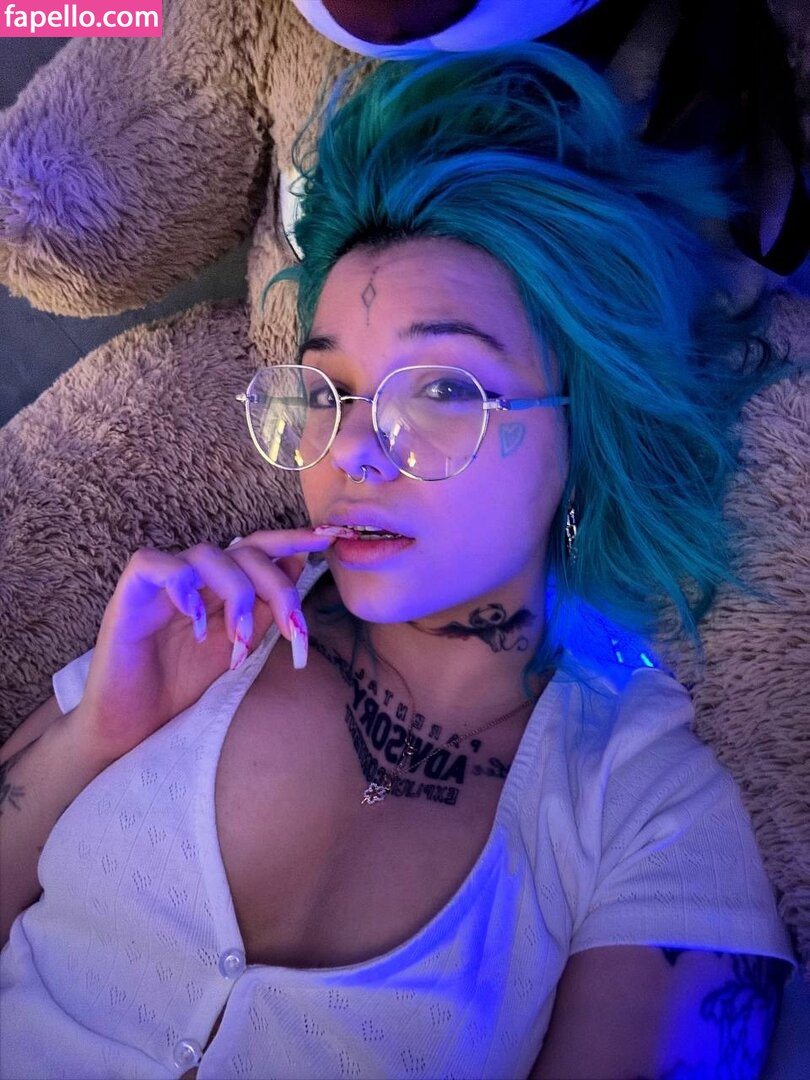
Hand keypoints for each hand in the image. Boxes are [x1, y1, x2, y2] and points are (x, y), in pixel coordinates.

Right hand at [76, 529, 334, 761]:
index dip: (292, 540)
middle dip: (278, 588)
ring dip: (236, 595)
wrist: (135, 724)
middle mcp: (195, 575)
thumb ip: (265, 608)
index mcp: (222, 584)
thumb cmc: (182, 684)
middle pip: (245, 552)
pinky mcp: (130, 593)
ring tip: (240, 641)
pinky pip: (154, 564)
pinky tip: (196, 623)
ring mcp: (162, 582)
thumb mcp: (239, 644)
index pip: (260, 549)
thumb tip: (298, 566)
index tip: (327, 541)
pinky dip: (181, 586)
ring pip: (209, 554)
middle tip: (294, 632)